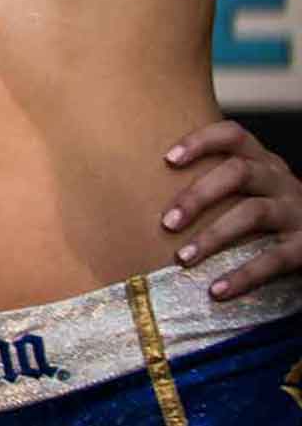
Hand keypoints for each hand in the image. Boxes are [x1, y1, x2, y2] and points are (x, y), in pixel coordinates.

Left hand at [162, 121, 301, 297]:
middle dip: (198, 195)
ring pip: (254, 213)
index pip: (233, 135)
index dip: (201, 141)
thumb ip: (215, 185)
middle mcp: (282, 181)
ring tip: (183, 258)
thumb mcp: (250, 193)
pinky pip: (275, 258)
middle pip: (238, 172)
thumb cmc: (270, 218)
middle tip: (166, 223)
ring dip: (213, 236)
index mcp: (263, 163)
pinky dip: (244, 275)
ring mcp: (298, 212)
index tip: (167, 159)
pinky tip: (217, 290)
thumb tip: (140, 193)